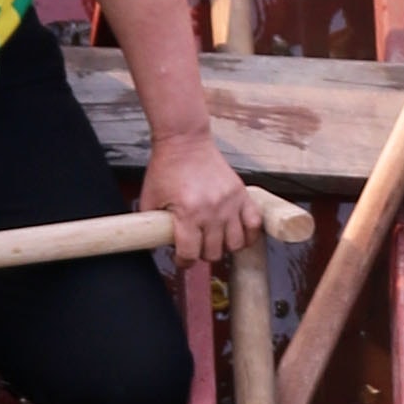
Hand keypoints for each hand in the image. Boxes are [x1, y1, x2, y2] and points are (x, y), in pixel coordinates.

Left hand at [140, 125, 266, 263]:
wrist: (184, 141)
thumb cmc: (166, 168)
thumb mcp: (149, 198)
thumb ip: (151, 224)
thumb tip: (154, 245)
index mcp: (188, 213)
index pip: (189, 254)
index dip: (183, 261)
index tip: (181, 258)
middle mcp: (212, 211)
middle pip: (213, 252)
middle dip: (202, 254)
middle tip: (196, 244)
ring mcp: (230, 203)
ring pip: (235, 243)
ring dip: (224, 247)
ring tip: (215, 239)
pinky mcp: (242, 194)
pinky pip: (254, 224)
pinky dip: (249, 235)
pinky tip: (239, 234)